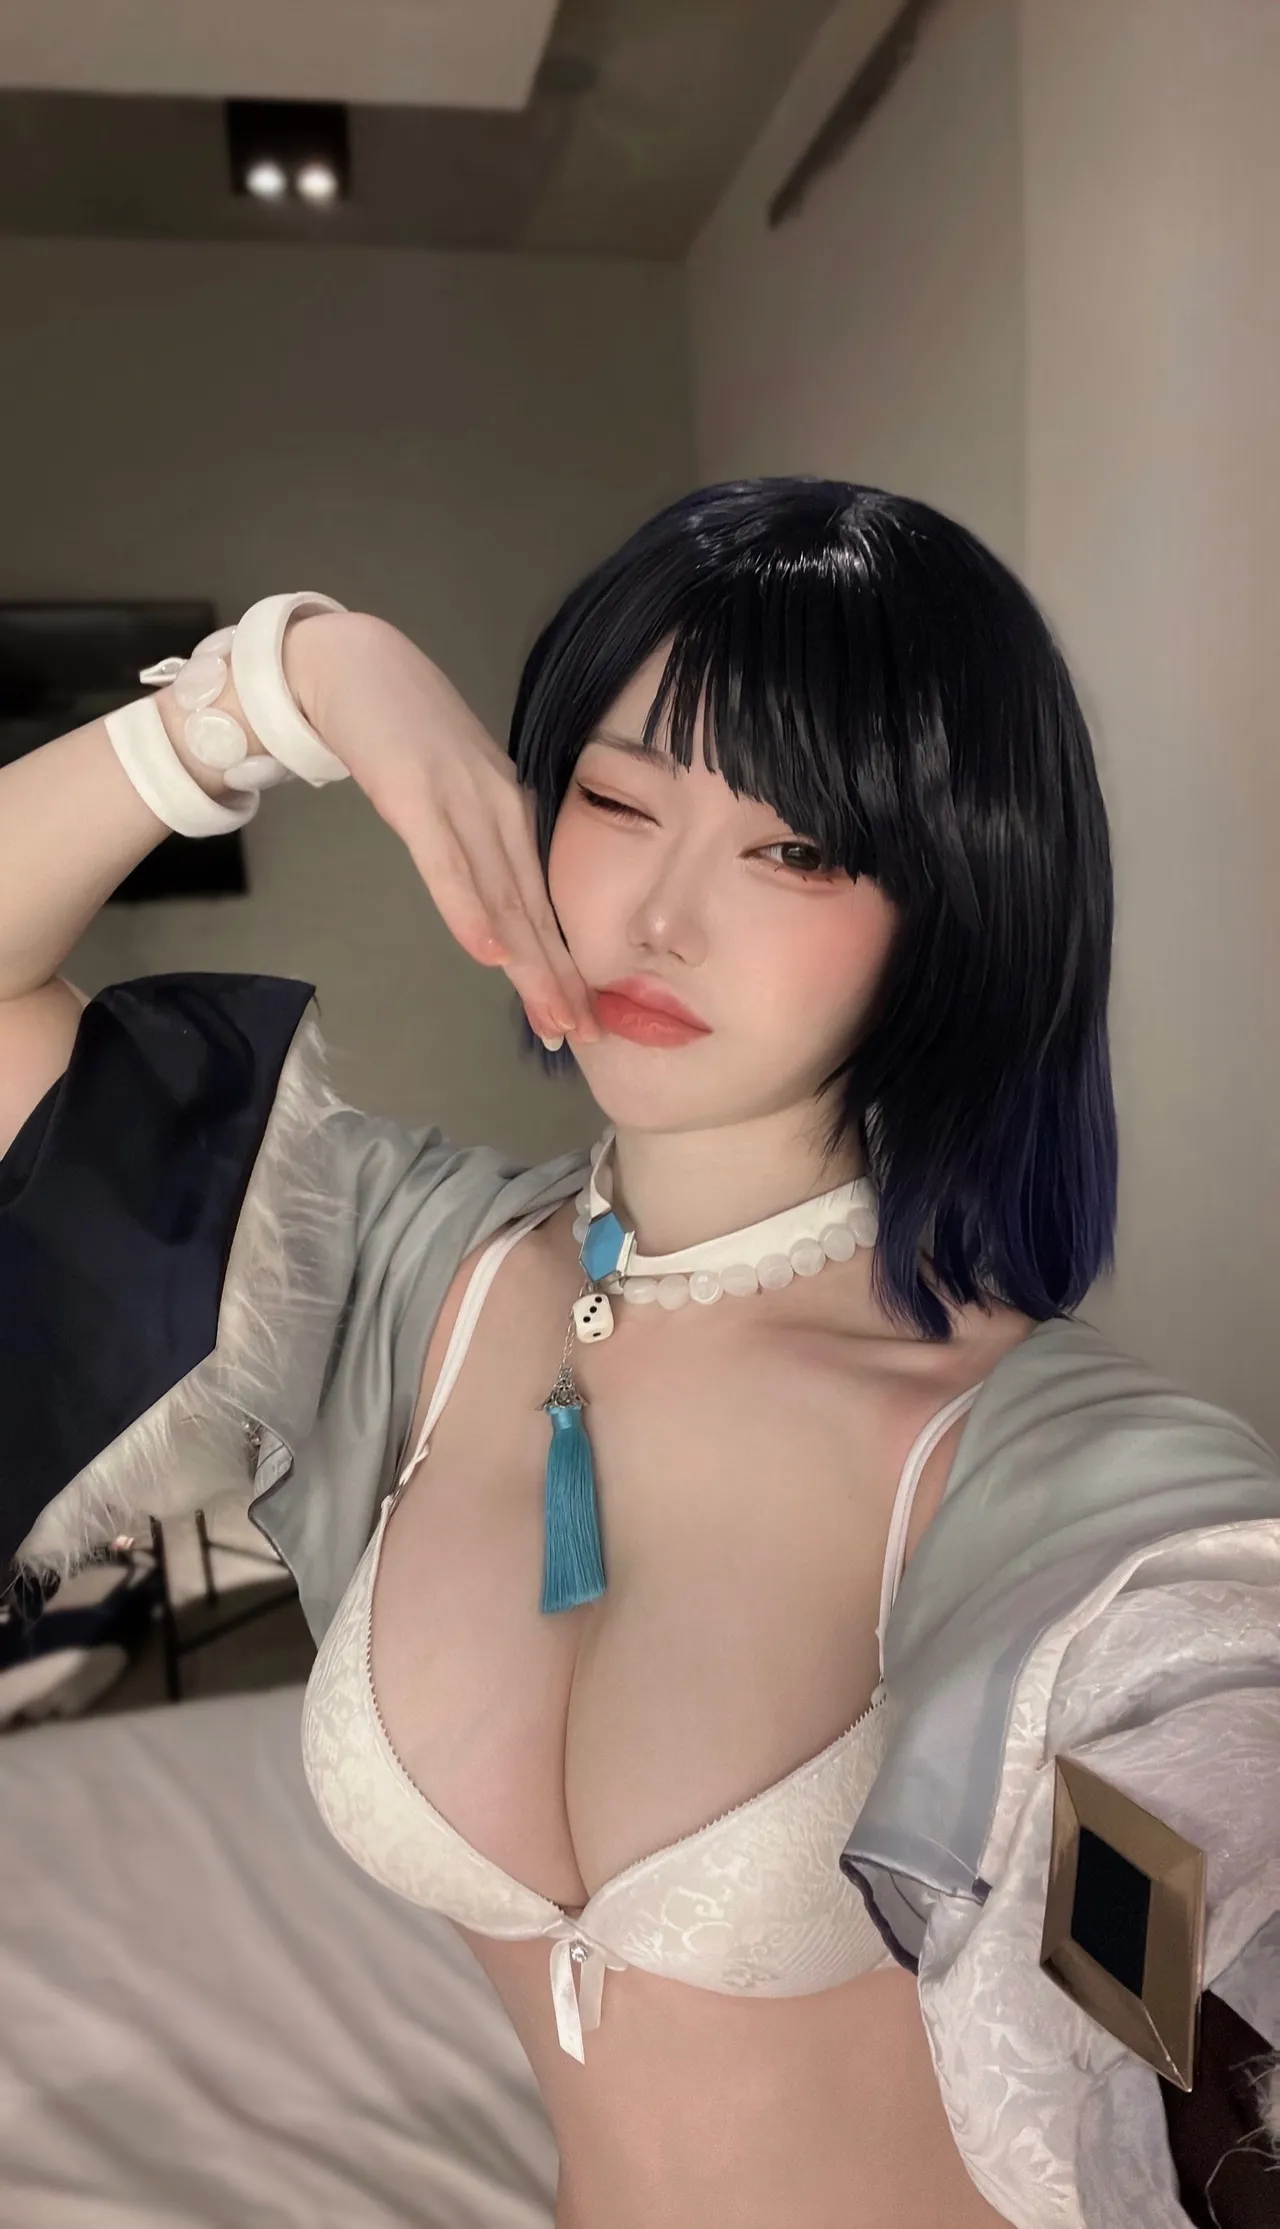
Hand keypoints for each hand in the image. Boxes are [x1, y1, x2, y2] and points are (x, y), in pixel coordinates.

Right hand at [285, 612, 599, 1043]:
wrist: (352, 660)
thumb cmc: (400, 727)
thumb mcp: (448, 791)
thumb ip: (470, 843)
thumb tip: (490, 905)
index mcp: (507, 813)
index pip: (540, 901)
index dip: (562, 963)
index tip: (582, 1017)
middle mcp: (497, 810)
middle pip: (532, 908)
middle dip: (557, 977)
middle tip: (582, 1034)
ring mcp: (460, 799)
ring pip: (501, 894)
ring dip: (528, 962)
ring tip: (552, 1015)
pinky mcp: (415, 790)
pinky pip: (445, 862)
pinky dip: (468, 909)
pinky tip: (488, 952)